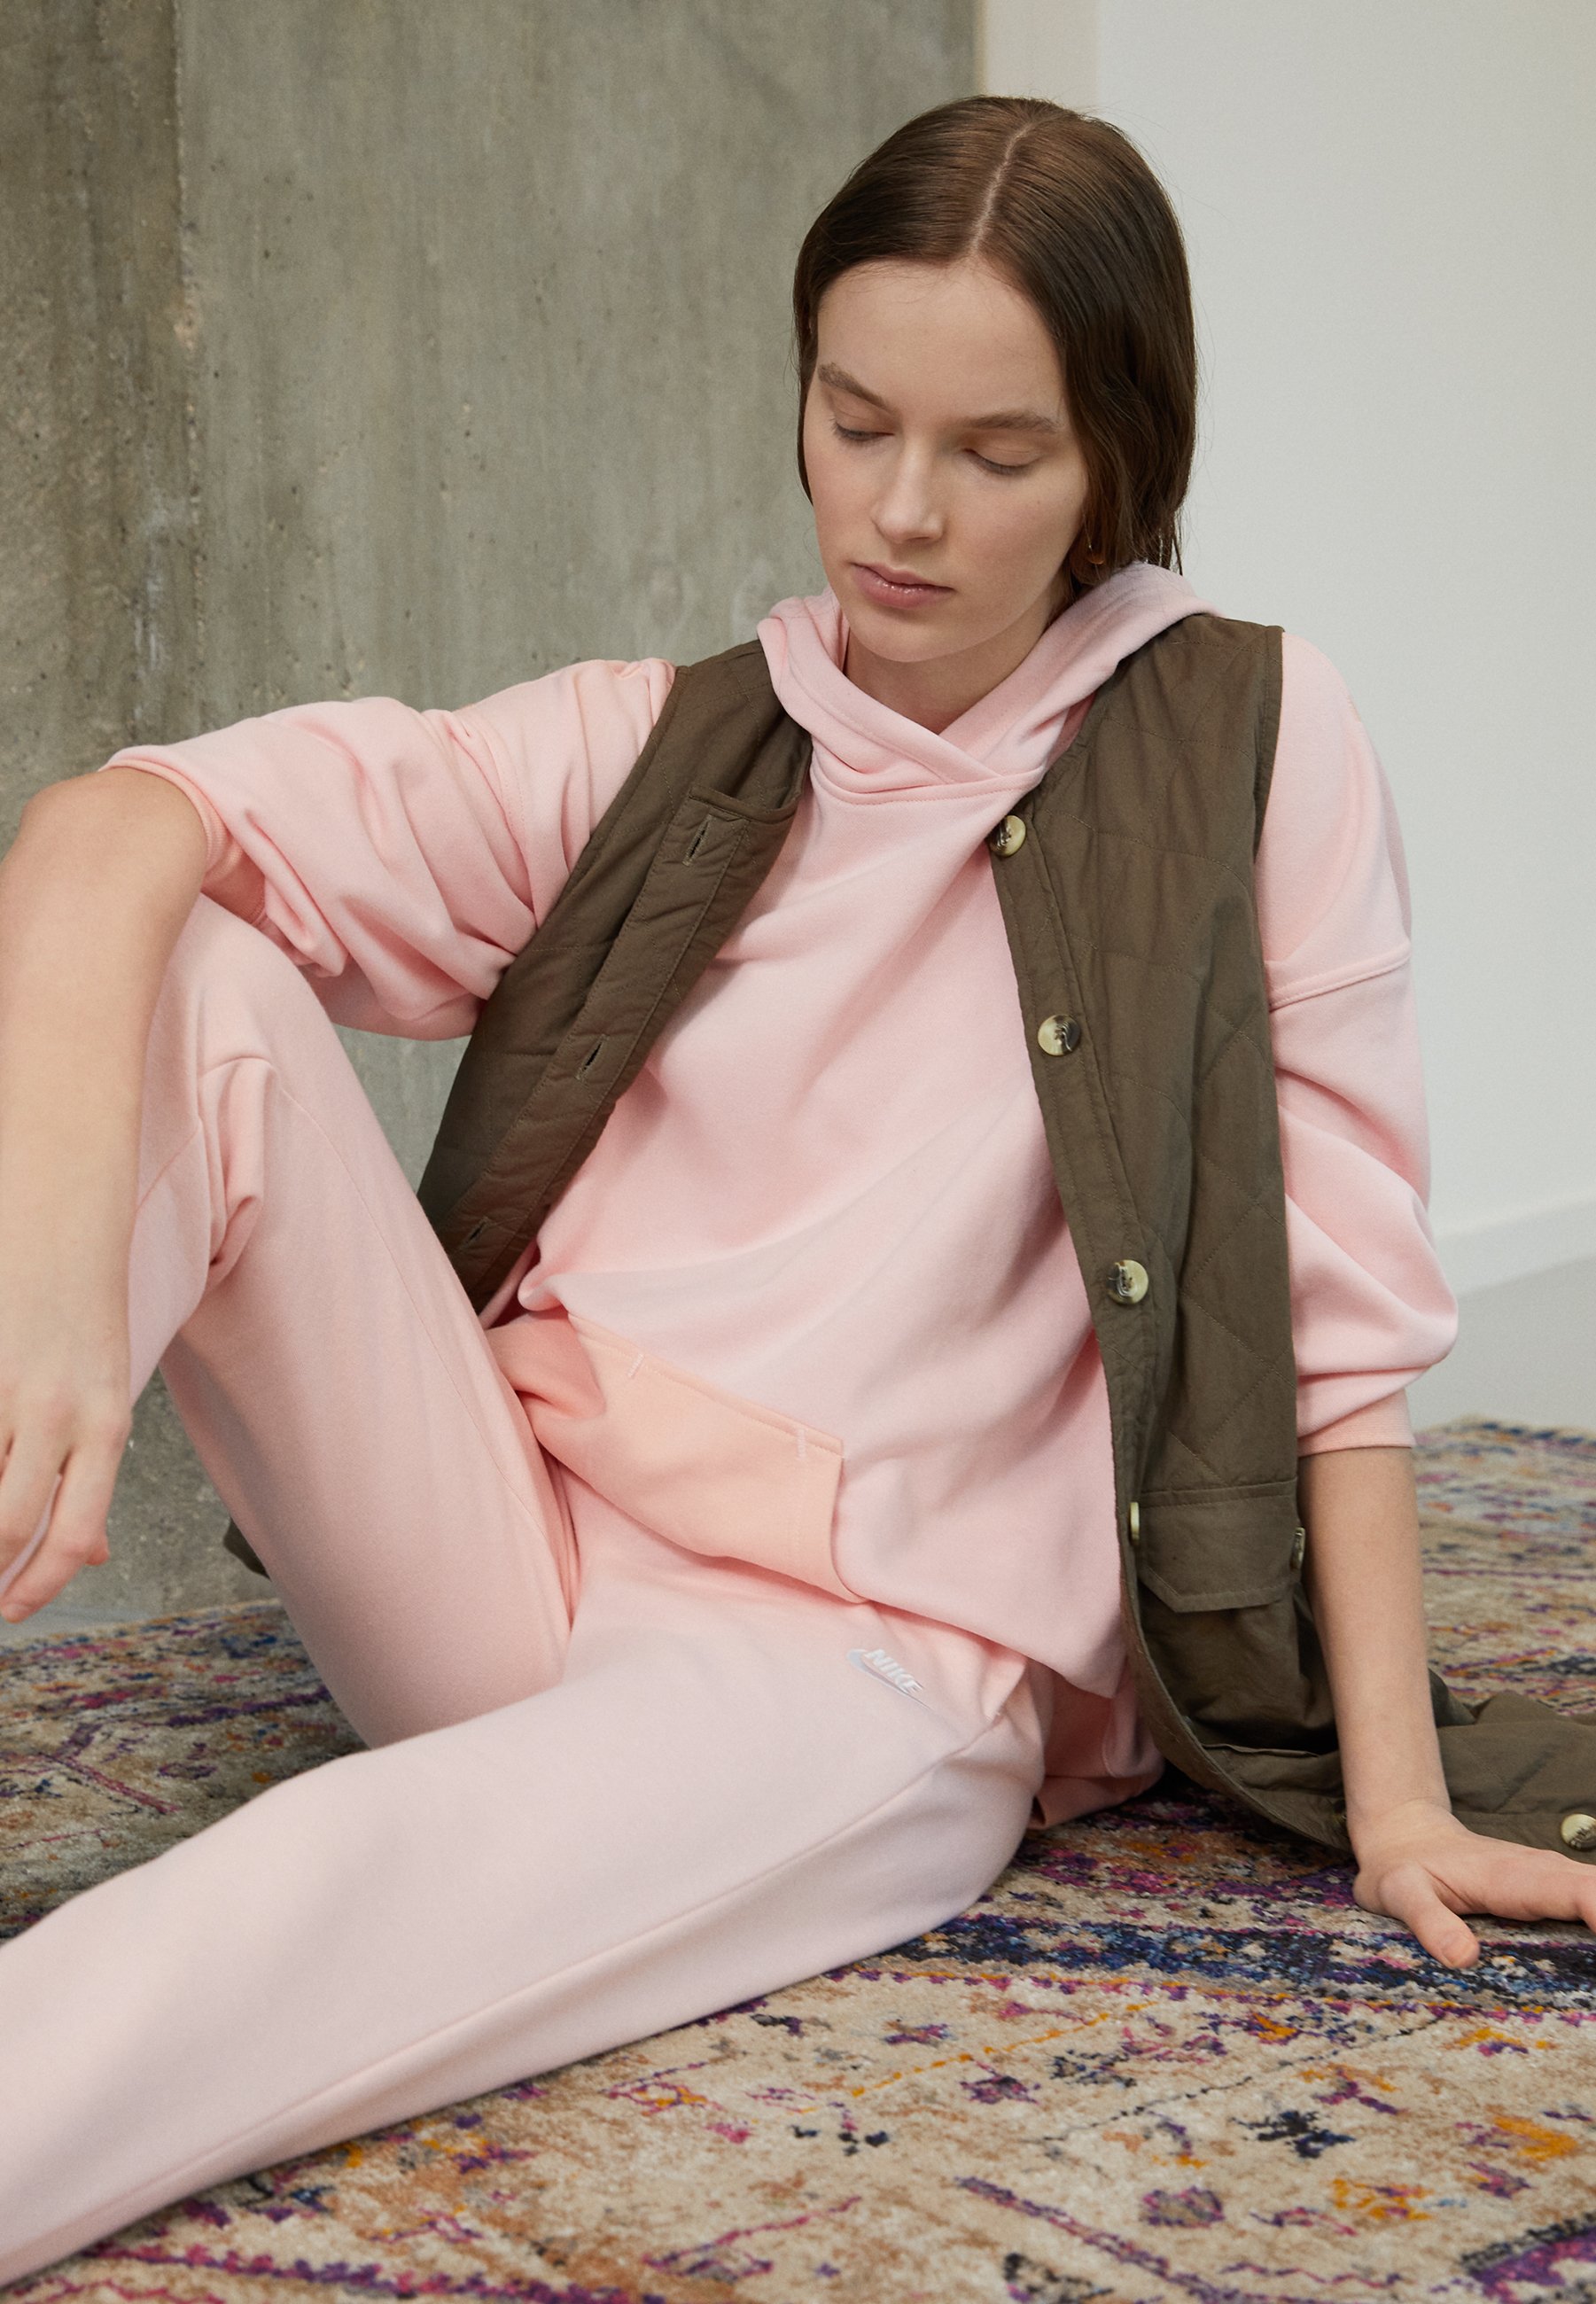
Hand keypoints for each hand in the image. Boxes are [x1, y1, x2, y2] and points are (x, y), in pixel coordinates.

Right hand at [0, 1254, 130, 1622]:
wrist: (63, 1215)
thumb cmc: (83, 1315)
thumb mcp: (108, 1392)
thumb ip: (93, 1474)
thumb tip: (92, 1557)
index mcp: (105, 1423)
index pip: (70, 1536)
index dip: (38, 1589)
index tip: (12, 1613)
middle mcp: (55, 1411)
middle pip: (8, 1527)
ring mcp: (2, 1386)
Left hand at [1351, 1795, 1595, 1967]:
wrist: (1405, 1840)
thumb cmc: (1403, 1870)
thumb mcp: (1400, 1894)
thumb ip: (1429, 1922)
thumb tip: (1463, 1958)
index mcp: (1519, 1877)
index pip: (1584, 1894)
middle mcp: (1549, 1878)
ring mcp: (1558, 1888)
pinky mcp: (1558, 1901)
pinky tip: (1592, 1981)